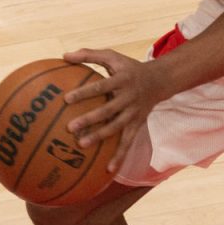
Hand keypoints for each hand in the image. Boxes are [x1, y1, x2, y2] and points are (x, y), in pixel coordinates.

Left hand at [62, 48, 174, 173]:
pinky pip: (128, 142)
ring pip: (116, 127)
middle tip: (70, 127)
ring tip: (81, 145)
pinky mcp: (137, 125)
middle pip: (108, 110)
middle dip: (90, 119)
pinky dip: (120, 156)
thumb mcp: (112, 56)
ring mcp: (134, 113)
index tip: (66, 99)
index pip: (101, 86)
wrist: (159, 80)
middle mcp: (129, 97)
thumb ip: (89, 54)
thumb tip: (64, 55)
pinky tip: (108, 169)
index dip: (85, 93)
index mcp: (122, 80)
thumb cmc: (128, 68)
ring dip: (100, 137)